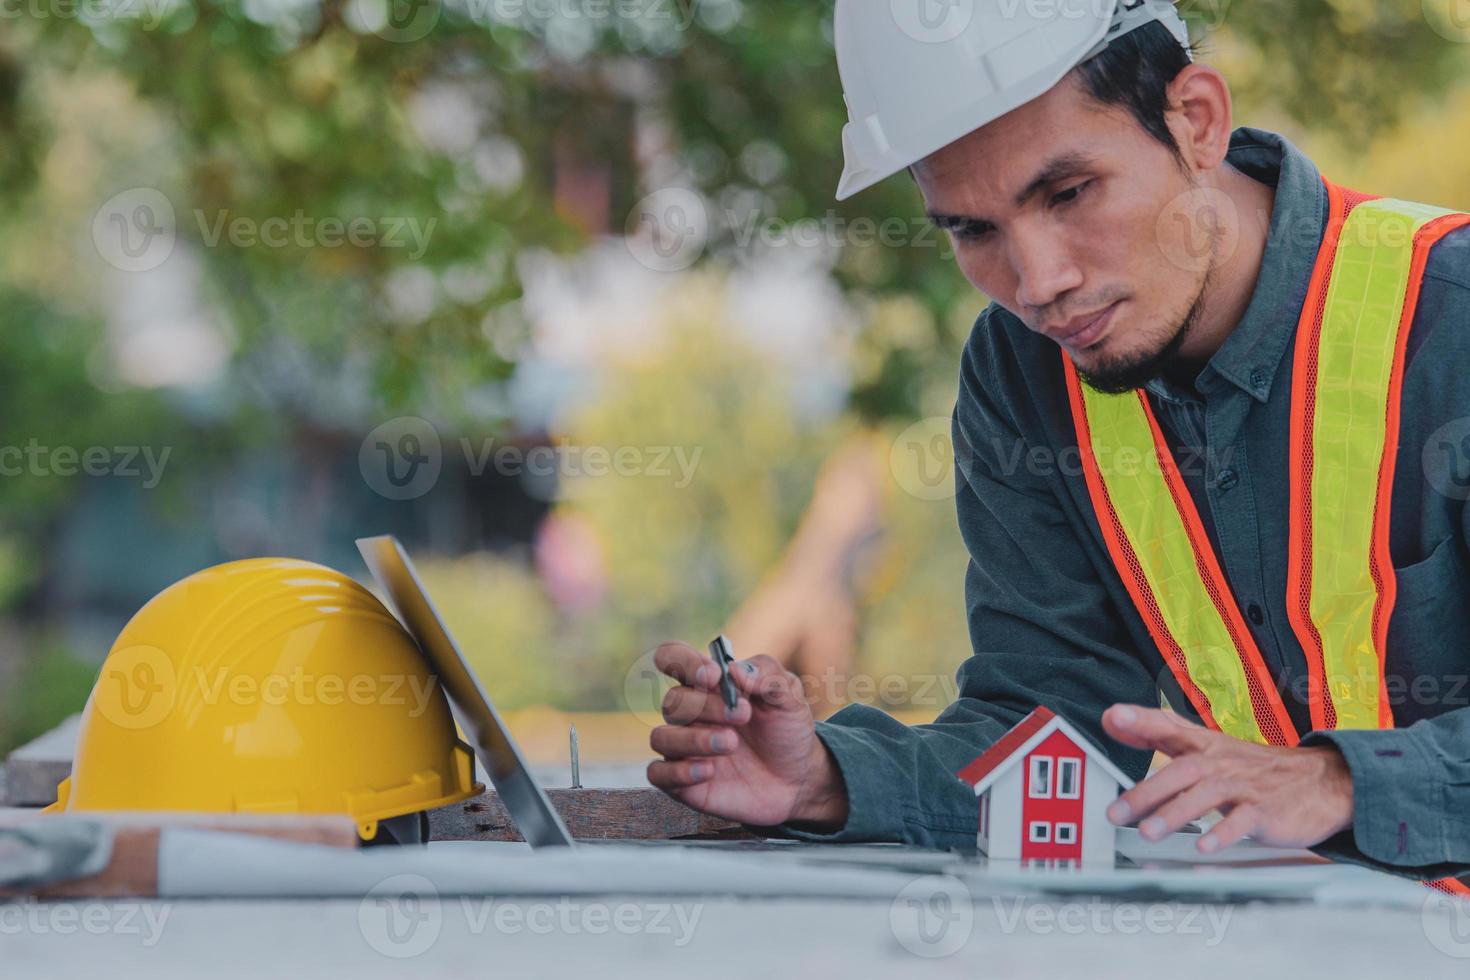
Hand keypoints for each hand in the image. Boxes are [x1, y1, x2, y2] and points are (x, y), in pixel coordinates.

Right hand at [645, 642, 848, 828]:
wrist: (798, 778)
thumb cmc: (786, 730)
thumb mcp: (789, 696)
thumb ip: (767, 675)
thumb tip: (735, 669)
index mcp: (708, 684)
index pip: (672, 657)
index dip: (682, 661)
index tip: (712, 674)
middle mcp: (690, 713)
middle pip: (673, 701)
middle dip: (707, 706)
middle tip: (743, 715)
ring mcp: (683, 748)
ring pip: (661, 737)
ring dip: (694, 739)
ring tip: (731, 743)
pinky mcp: (683, 782)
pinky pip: (658, 774)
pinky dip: (678, 772)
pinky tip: (709, 771)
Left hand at [1102, 704, 1353, 853]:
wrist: (1323, 781)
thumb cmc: (1256, 768)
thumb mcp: (1209, 746)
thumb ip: (1160, 733)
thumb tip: (1111, 719)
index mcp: (1206, 746)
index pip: (1169, 726)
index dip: (1141, 721)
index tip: (1113, 717)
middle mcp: (1222, 763)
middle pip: (1181, 771)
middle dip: (1146, 792)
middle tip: (1116, 812)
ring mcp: (1245, 787)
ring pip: (1207, 795)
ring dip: (1176, 814)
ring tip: (1149, 832)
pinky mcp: (1267, 811)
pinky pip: (1244, 821)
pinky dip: (1224, 833)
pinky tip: (1204, 846)